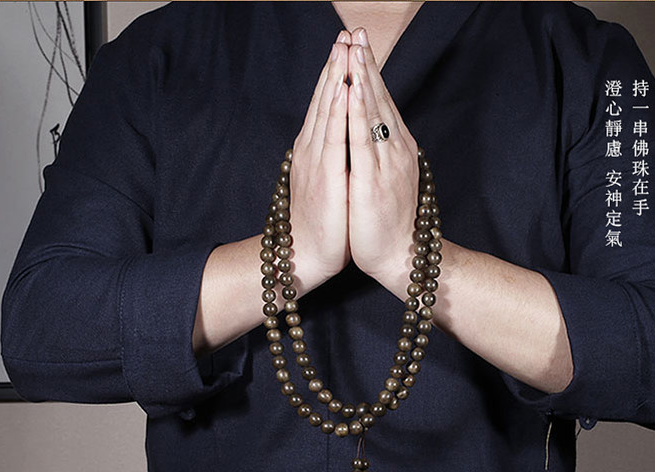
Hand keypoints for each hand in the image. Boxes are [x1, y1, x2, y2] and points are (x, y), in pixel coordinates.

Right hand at [288, 31, 352, 289]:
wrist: (307, 256)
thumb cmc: (323, 223)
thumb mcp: (328, 182)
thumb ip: (331, 158)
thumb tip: (340, 139)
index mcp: (316, 149)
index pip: (327, 104)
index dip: (336, 73)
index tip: (347, 46)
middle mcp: (312, 148)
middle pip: (325, 98)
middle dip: (336, 64)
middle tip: (346, 32)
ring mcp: (315, 160)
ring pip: (327, 110)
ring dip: (336, 76)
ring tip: (344, 47)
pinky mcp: (324, 176)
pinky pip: (332, 136)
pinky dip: (336, 110)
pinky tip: (341, 88)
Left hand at [346, 28, 420, 281]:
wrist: (398, 257)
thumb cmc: (389, 221)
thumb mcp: (387, 178)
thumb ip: (382, 153)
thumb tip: (376, 131)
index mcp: (395, 148)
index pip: (381, 102)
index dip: (370, 72)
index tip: (358, 44)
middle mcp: (394, 149)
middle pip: (378, 99)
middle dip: (366, 63)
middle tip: (357, 31)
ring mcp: (386, 163)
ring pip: (372, 112)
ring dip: (362, 77)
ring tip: (353, 47)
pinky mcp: (373, 180)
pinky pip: (364, 139)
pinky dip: (358, 111)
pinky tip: (353, 89)